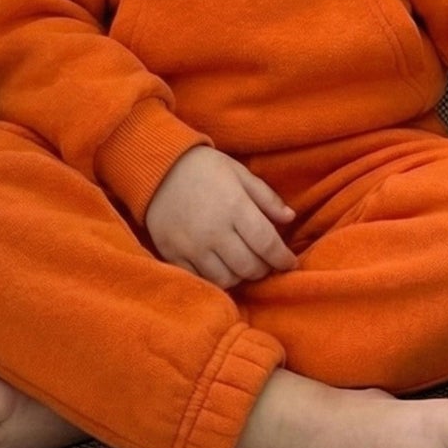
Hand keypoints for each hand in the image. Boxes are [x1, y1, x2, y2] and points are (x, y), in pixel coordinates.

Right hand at [146, 145, 298, 289]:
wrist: (158, 168)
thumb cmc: (204, 168)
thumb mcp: (239, 173)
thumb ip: (266, 198)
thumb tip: (289, 218)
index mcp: (235, 207)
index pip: (267, 244)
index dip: (282, 259)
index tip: (289, 263)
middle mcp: (215, 231)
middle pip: (249, 267)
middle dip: (264, 269)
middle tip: (266, 263)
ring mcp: (193, 247)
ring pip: (227, 279)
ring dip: (241, 276)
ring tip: (243, 265)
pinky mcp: (174, 256)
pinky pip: (202, 280)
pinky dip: (216, 279)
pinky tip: (221, 268)